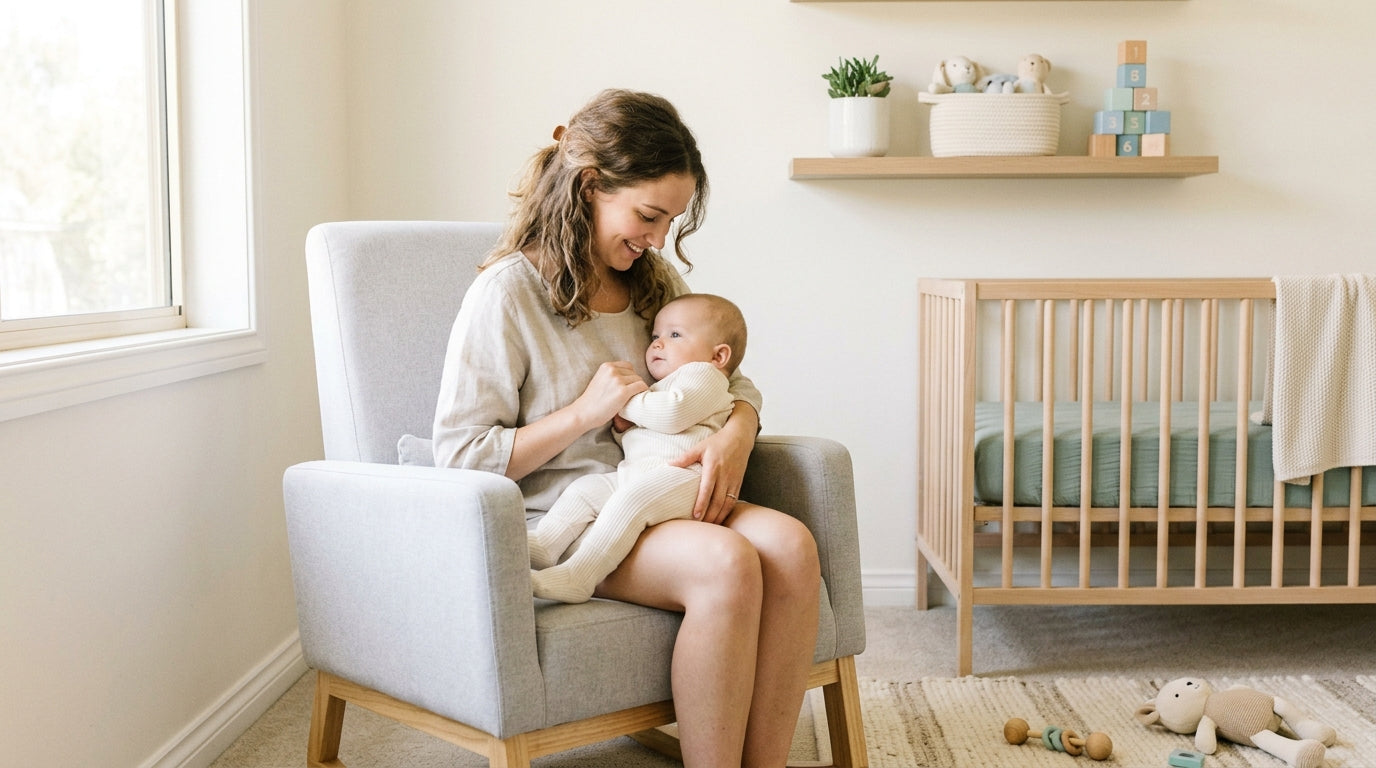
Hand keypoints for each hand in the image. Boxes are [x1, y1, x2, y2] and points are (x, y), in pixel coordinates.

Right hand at [576, 362, 647, 428]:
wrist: (583, 413)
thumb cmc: (592, 401)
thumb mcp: (600, 380)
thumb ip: (611, 376)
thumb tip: (630, 377)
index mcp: (606, 366)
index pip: (628, 366)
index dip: (630, 376)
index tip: (627, 386)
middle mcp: (612, 370)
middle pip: (634, 373)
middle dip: (634, 383)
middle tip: (631, 394)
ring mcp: (618, 380)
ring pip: (639, 380)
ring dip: (638, 388)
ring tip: (633, 397)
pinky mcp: (623, 392)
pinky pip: (641, 387)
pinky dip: (643, 392)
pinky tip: (639, 398)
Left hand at [670, 402, 756, 523]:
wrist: (740, 438)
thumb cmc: (717, 442)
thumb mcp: (700, 447)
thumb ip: (685, 458)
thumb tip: (668, 465)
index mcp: (713, 467)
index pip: (707, 489)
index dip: (702, 504)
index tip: (695, 516)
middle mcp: (725, 476)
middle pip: (717, 501)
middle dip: (709, 516)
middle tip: (700, 528)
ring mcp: (733, 481)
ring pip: (726, 504)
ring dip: (718, 517)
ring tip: (708, 528)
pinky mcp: (738, 484)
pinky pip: (733, 502)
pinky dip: (726, 513)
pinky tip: (719, 520)